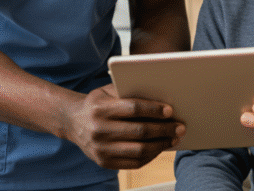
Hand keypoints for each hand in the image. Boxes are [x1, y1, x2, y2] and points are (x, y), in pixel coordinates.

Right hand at [62, 83, 184, 169]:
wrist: (72, 121)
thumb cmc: (97, 103)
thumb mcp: (107, 91)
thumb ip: (129, 93)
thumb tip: (161, 99)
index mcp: (100, 108)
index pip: (133, 108)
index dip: (153, 110)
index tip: (170, 110)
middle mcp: (99, 130)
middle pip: (139, 132)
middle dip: (164, 129)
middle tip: (180, 126)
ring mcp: (101, 149)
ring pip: (139, 151)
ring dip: (161, 145)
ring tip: (174, 138)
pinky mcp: (104, 162)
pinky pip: (134, 163)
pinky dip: (151, 156)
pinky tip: (160, 148)